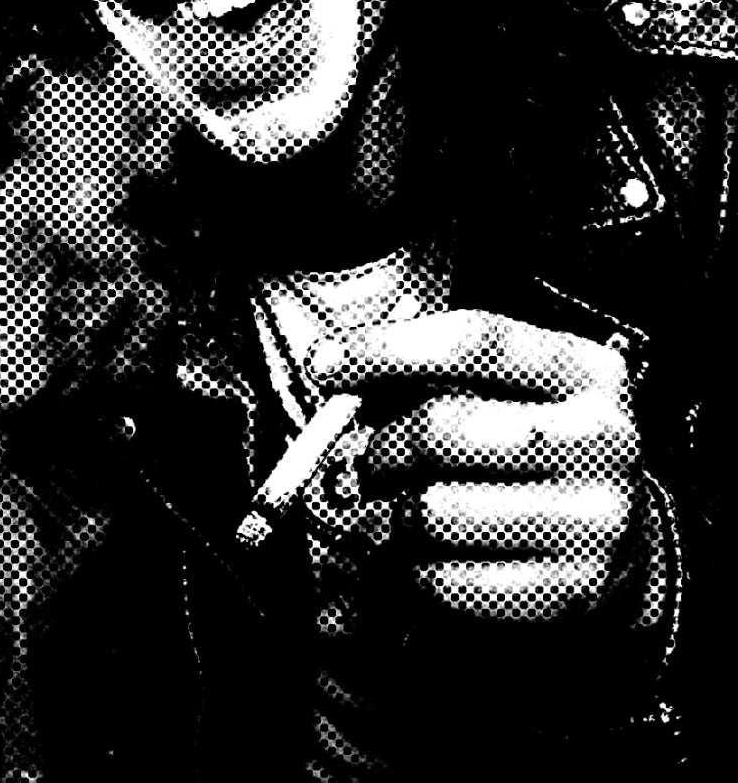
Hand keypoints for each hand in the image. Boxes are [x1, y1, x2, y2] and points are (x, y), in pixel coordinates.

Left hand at [307, 309, 642, 623]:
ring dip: (394, 511)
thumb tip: (330, 370)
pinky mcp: (571, 593)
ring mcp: (595, 523)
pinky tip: (431, 552)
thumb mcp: (500, 384)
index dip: (384, 348)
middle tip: (370, 458)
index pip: (472, 340)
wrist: (613, 537)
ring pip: (434, 510)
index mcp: (584, 369)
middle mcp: (602, 441)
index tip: (323, 364)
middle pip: (444, 428)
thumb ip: (421, 370)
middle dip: (382, 444)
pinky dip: (414, 568)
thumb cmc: (526, 443)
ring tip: (408, 507)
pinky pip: (446, 581)